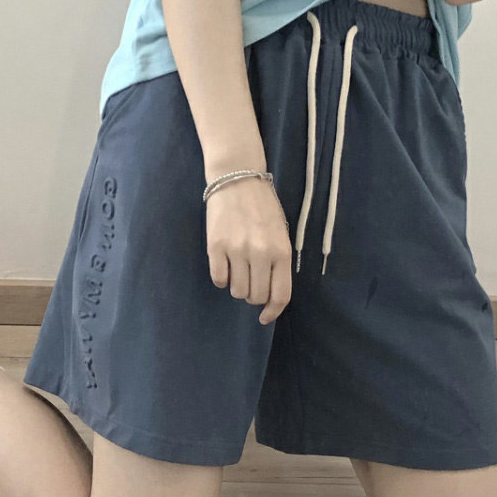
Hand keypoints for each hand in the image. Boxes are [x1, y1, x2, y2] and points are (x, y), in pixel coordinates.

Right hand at [205, 175, 291, 324]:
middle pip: (256, 296)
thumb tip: (269, 293)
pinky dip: (222, 278)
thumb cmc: (262, 207)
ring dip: (237, 287)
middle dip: (253, 297)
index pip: (280, 295)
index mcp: (281, 251)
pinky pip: (218, 279)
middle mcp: (260, 253)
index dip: (272, 312)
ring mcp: (236, 250)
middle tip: (251, 284)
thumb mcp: (280, 233)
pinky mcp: (215, 246)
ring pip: (236, 290)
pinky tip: (225, 265)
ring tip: (238, 270)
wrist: (237, 179)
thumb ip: (278, 262)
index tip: (265, 318)